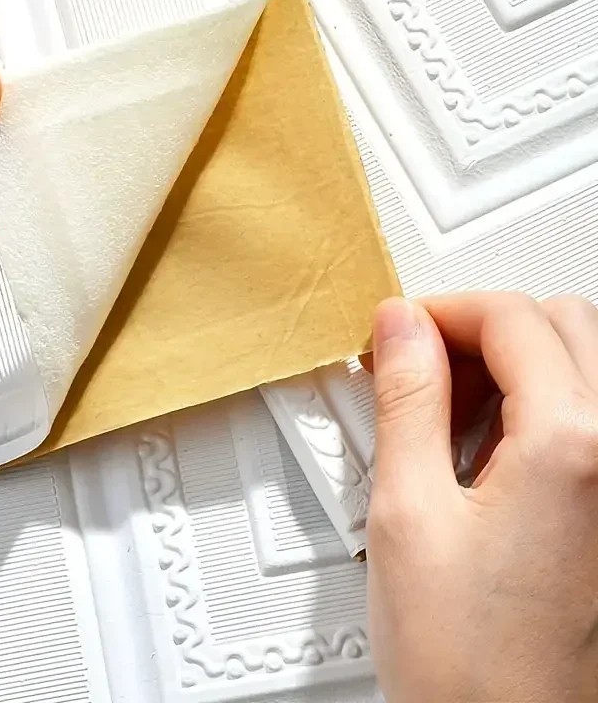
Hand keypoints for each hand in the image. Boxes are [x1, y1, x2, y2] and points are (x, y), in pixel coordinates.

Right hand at [367, 293, 597, 702]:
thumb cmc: (466, 662)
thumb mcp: (407, 511)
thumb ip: (405, 401)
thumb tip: (399, 329)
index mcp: (573, 447)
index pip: (511, 318)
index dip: (441, 312)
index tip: (396, 334)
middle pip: (559, 325)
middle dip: (480, 330)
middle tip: (417, 367)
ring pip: (579, 363)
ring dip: (508, 364)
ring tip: (441, 411)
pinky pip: (585, 418)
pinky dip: (532, 406)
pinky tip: (478, 448)